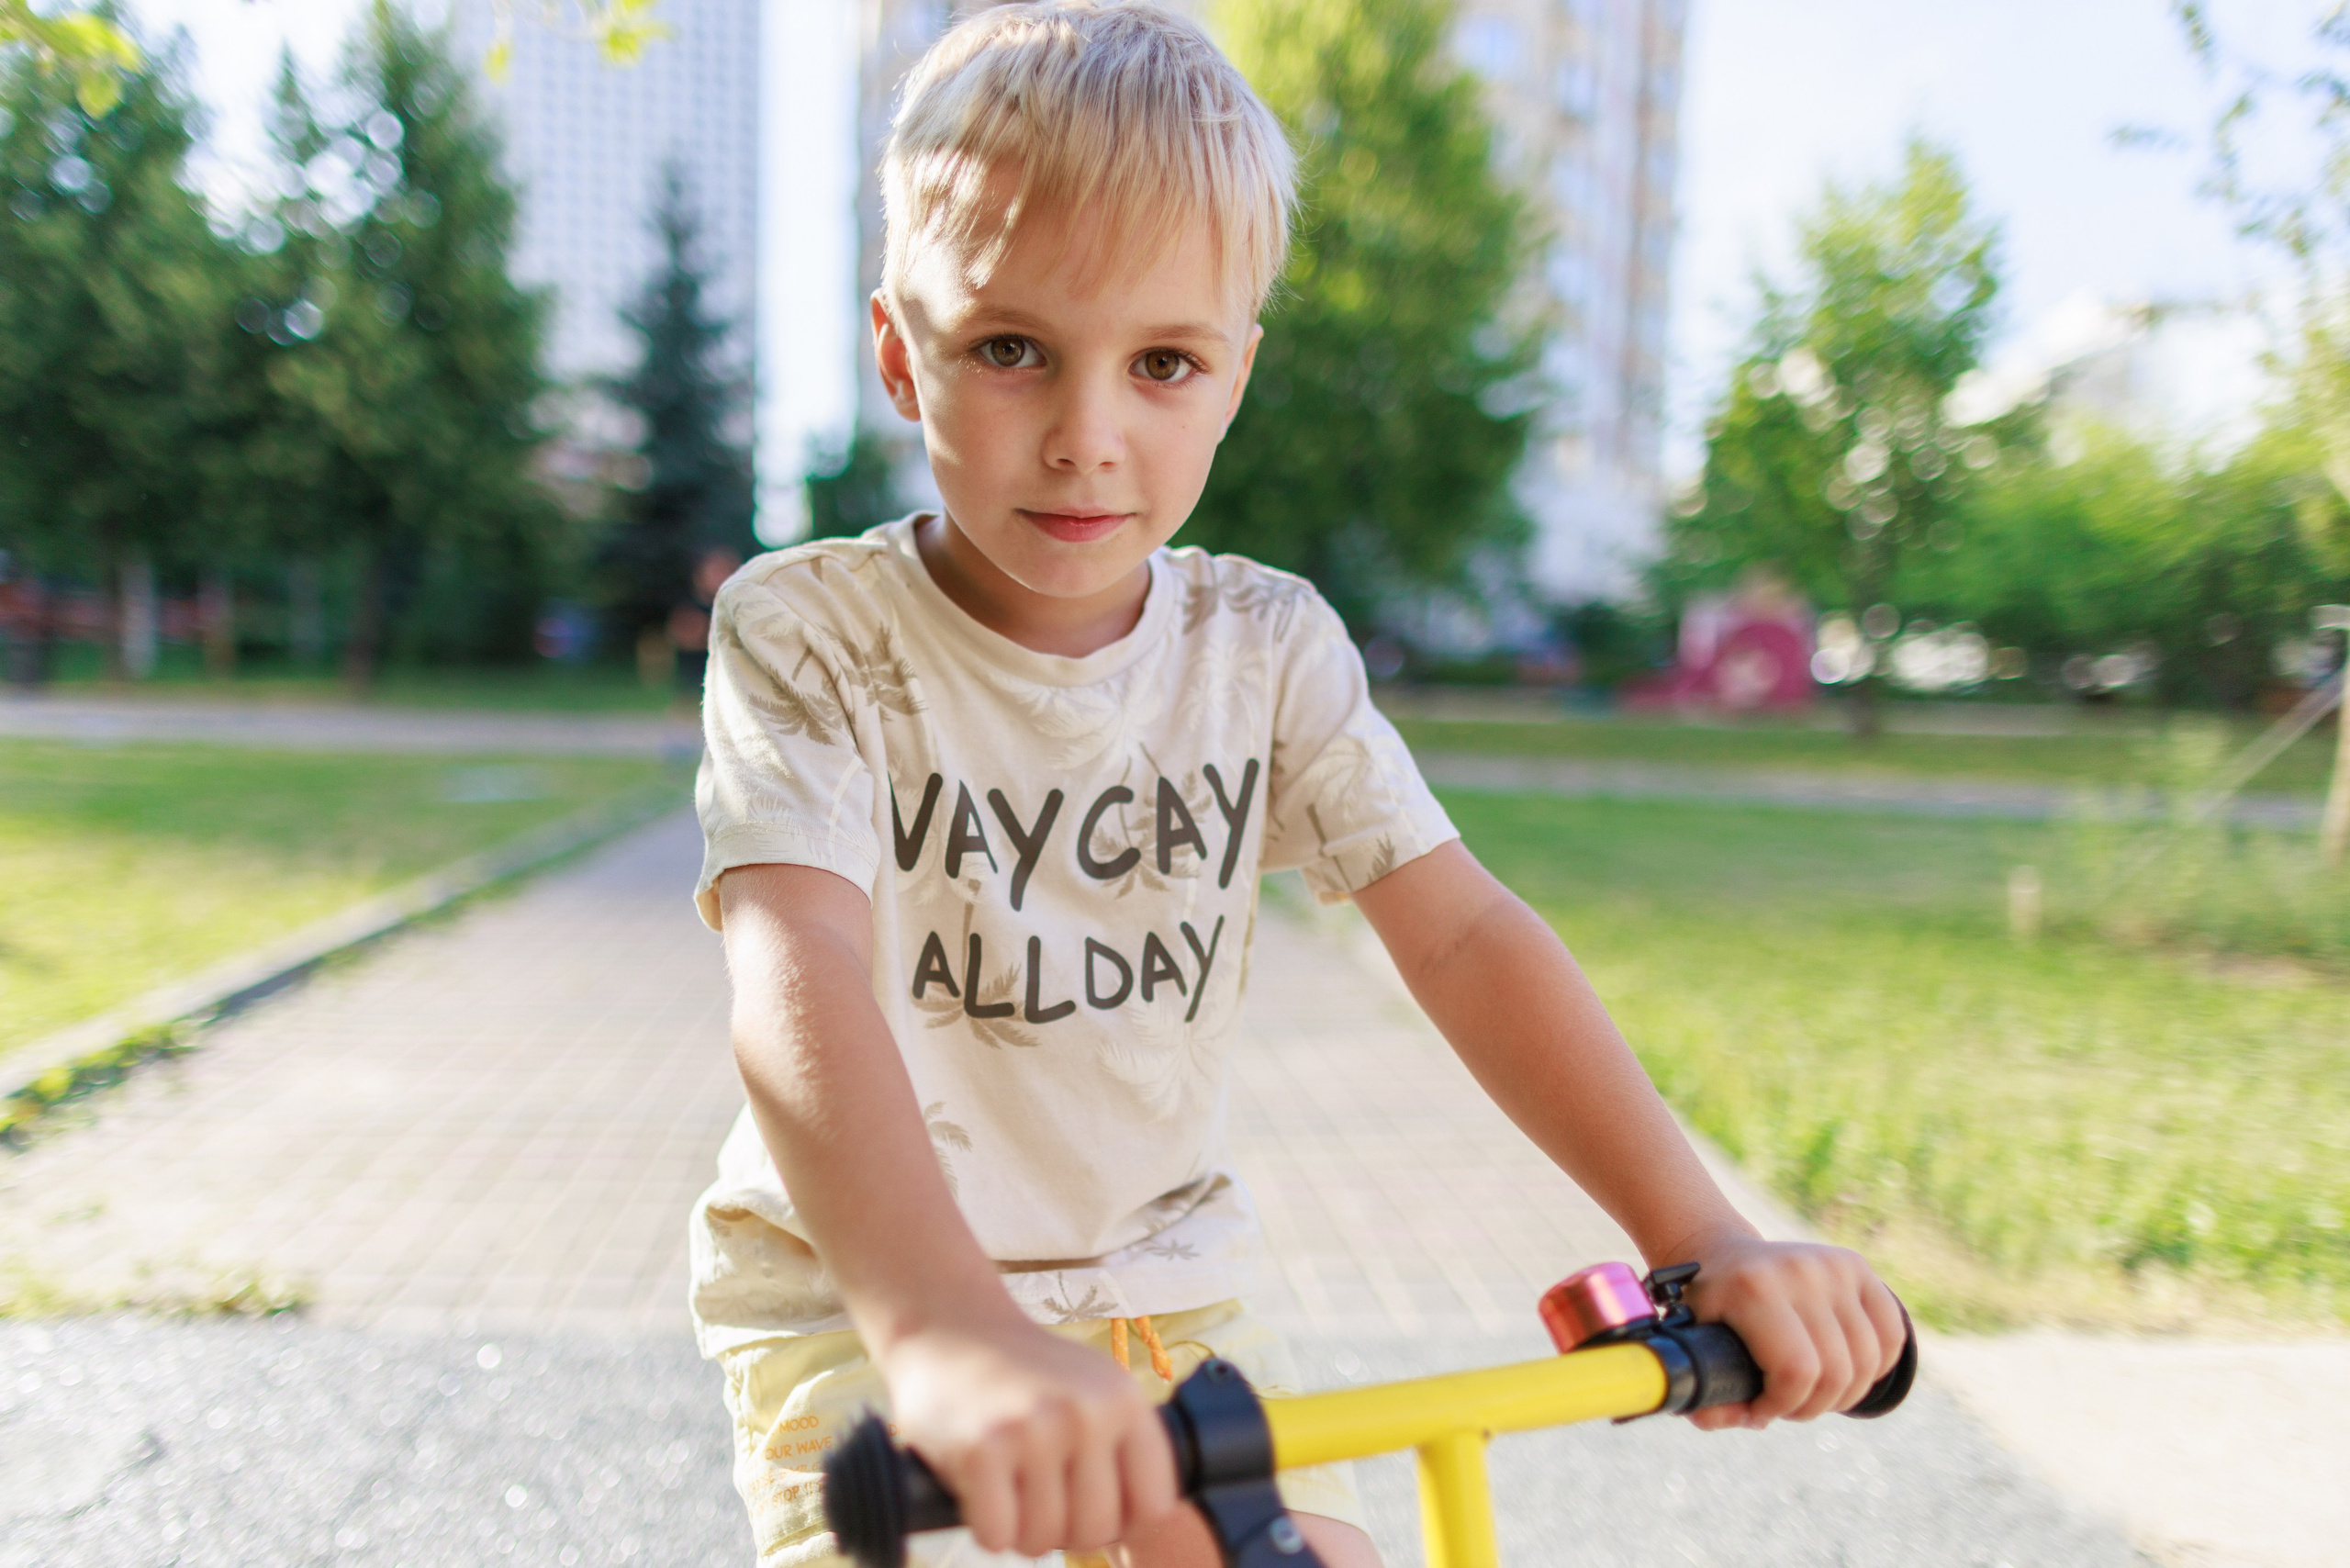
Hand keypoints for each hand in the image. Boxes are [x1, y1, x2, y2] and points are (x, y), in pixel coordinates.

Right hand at [877, 1314, 1180, 1556]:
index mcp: (1124, 1400)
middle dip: (1063, 1530)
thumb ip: (1124, 1448)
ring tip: (1008, 1487)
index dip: (1121, 1523)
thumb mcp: (1092, 1390)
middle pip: (1096, 1531)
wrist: (948, 1327)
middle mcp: (1087, 1413)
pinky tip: (980, 1488)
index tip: (1088, 1507)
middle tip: (1037, 1497)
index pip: (1154, 1507)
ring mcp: (1034, 1430)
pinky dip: (986, 1526)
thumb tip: (1141, 1531)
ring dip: (1020, 1530)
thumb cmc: (1023, 1374)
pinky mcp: (981, 1448)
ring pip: (1042, 1540)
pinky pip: (997, 1536)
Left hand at [1676, 1234, 1905, 1430]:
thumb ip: (1704, 1391)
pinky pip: (1891, 1336)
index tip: (1761, 1411)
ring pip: (1867, 1362)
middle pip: (1836, 1373)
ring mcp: (1832, 1265)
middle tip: (1787, 1406)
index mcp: (1753, 1287)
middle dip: (1811, 1407)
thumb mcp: (1691, 1345)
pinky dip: (1875, 1368)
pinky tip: (1846, 1371)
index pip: (1796, 1371)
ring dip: (1843, 1395)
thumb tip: (1721, 1418)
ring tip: (1812, 1392)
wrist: (1723, 1255)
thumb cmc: (1709, 1310)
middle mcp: (1798, 1270)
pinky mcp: (1856, 1266)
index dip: (1784, 1407)